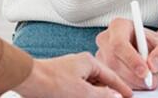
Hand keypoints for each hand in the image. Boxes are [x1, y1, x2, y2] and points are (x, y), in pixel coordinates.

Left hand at [12, 53, 132, 97]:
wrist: (28, 81)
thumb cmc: (52, 81)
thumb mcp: (83, 92)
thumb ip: (102, 95)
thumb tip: (115, 96)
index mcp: (88, 62)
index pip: (111, 76)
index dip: (121, 87)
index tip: (129, 95)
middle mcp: (80, 66)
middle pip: (100, 81)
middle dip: (108, 93)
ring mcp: (70, 73)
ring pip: (89, 86)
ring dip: (96, 95)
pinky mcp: (61, 81)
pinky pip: (79, 89)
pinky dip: (85, 95)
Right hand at [96, 18, 157, 89]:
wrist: (155, 55)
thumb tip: (153, 64)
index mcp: (119, 26)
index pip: (119, 43)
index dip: (131, 59)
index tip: (145, 71)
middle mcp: (106, 39)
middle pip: (114, 61)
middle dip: (133, 75)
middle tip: (149, 81)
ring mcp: (102, 55)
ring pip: (112, 74)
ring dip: (131, 82)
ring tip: (147, 80)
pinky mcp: (102, 70)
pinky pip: (111, 82)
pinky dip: (127, 86)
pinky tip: (138, 82)